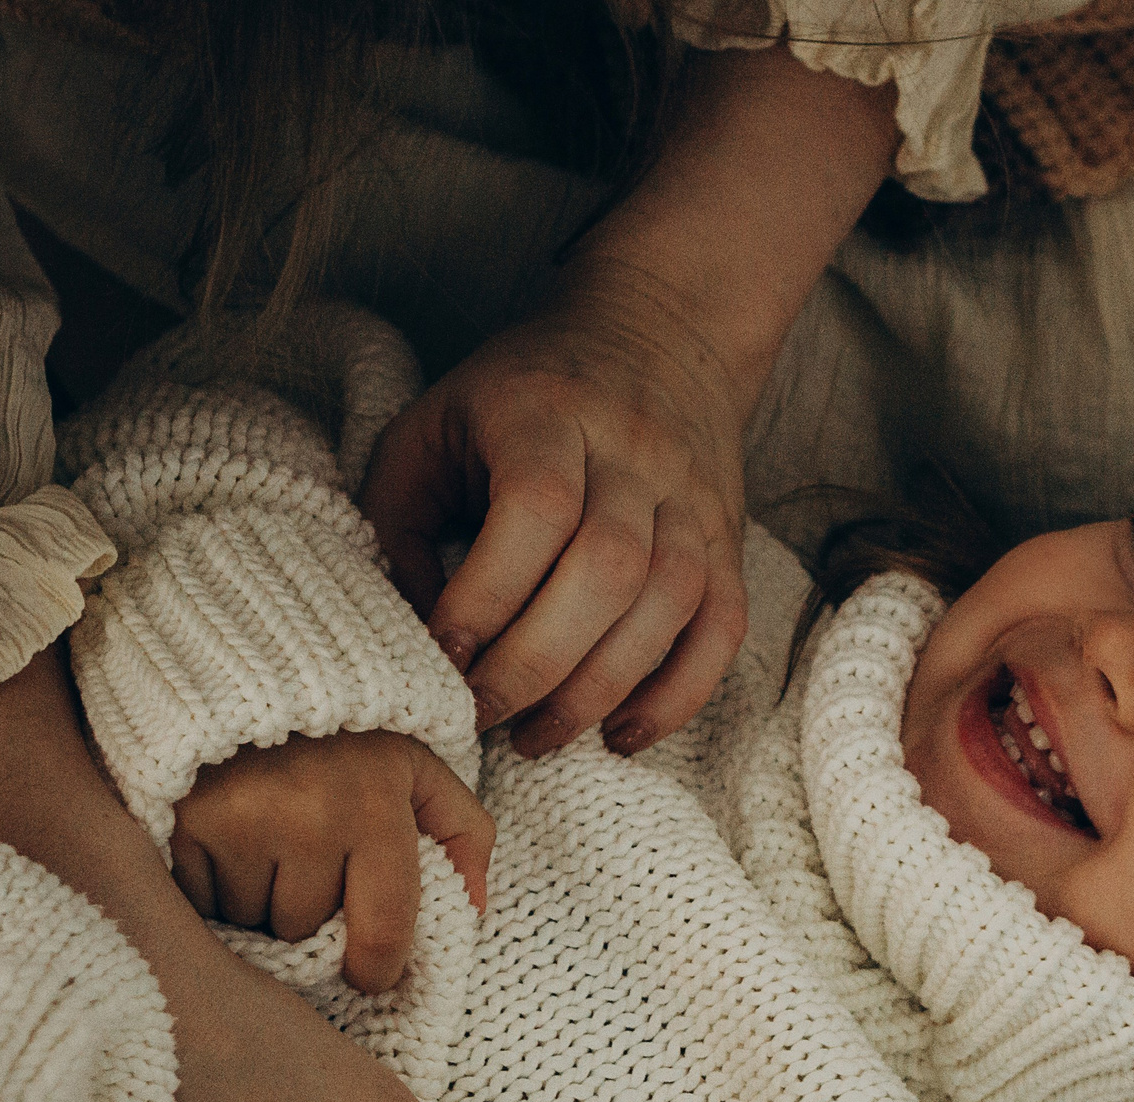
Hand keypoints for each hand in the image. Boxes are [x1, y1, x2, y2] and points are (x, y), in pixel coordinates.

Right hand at [172, 730, 493, 993]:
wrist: (252, 673)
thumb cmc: (350, 737)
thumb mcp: (421, 770)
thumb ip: (465, 835)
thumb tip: (475, 911)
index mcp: (376, 807)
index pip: (381, 931)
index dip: (376, 969)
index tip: (369, 974)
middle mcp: (307, 817)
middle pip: (306, 929)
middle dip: (310, 915)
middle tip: (307, 870)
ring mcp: (237, 820)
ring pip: (250, 922)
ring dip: (258, 906)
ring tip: (266, 854)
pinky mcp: (181, 823)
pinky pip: (200, 903)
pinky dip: (213, 892)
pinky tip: (227, 851)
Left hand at [359, 45, 898, 760]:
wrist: (658, 333)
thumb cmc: (518, 398)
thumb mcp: (433, 428)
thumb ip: (404, 524)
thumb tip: (420, 636)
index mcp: (546, 411)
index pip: (535, 510)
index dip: (487, 595)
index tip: (442, 655)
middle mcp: (633, 452)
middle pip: (607, 569)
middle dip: (537, 664)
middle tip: (483, 716)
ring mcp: (692, 499)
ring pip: (669, 603)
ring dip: (601, 689)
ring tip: (539, 736)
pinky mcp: (729, 540)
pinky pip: (723, 626)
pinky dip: (680, 692)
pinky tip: (625, 734)